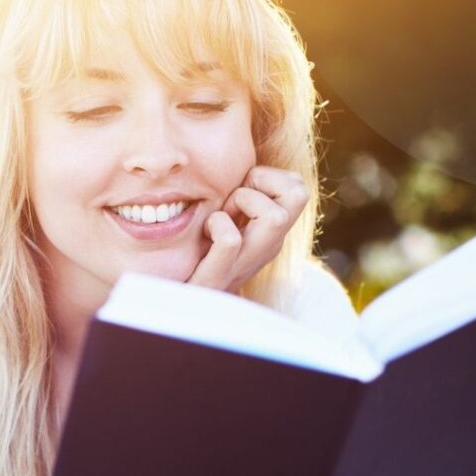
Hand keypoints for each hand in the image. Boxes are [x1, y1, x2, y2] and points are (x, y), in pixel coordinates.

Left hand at [187, 166, 308, 292]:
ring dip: (243, 201)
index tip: (240, 189)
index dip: (269, 176)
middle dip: (263, 181)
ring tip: (219, 216)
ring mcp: (246, 264)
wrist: (176, 309)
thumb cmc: (194, 258)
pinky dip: (217, 225)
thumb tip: (242, 166)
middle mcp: (266, 248)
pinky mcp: (218, 279)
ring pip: (275, 216)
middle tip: (234, 199)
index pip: (297, 187)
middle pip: (299, 194)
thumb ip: (235, 197)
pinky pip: (231, 240)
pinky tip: (205, 232)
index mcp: (270, 233)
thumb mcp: (221, 220)